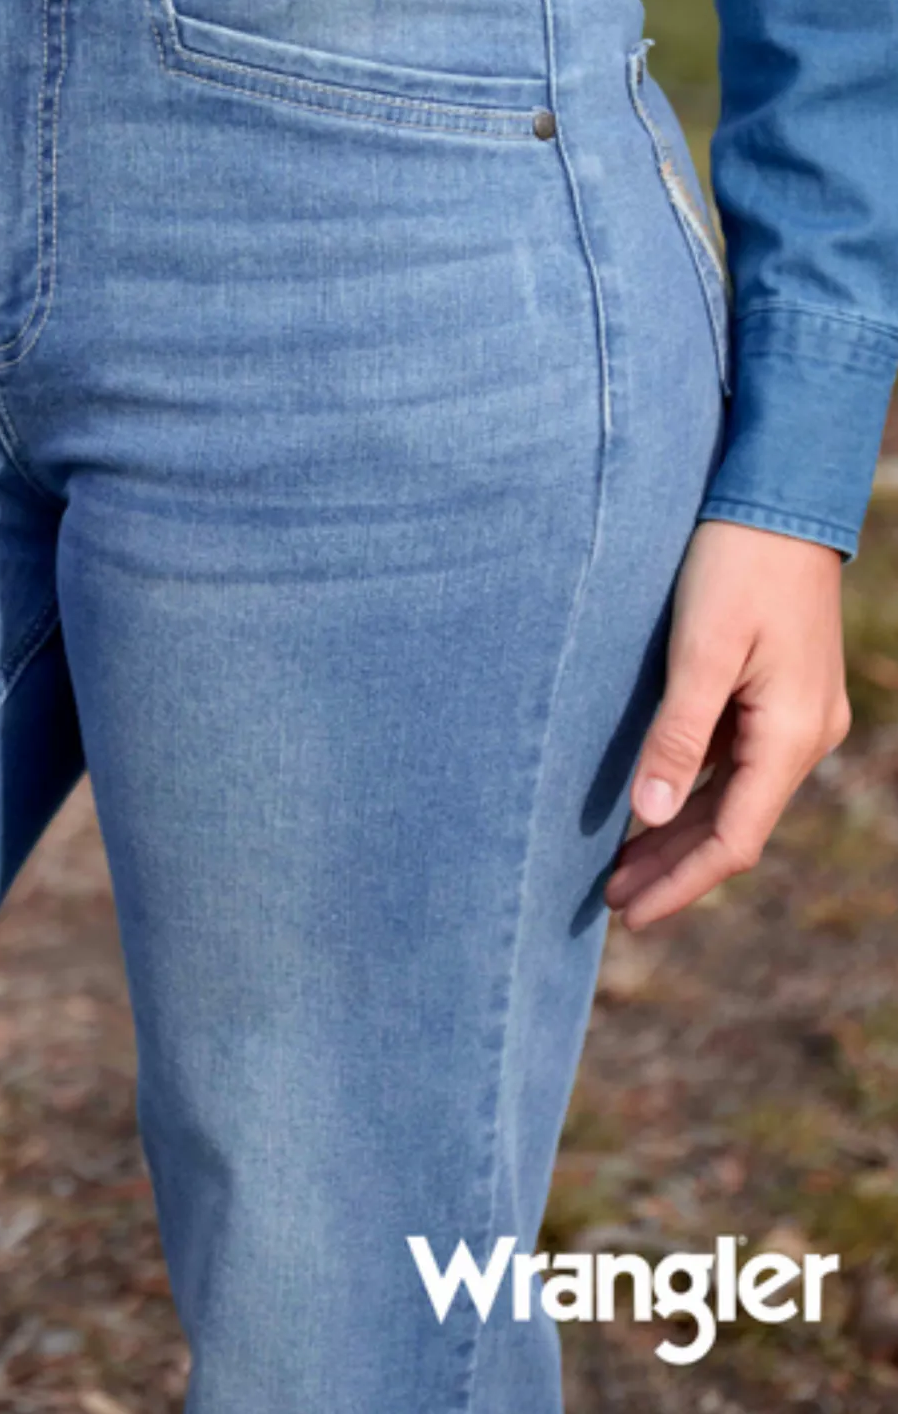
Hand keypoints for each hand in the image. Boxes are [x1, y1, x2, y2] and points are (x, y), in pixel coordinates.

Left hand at [603, 518, 850, 931]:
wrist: (779, 498)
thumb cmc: (735, 564)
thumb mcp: (702, 650)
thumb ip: (677, 735)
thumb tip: (648, 816)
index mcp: (792, 736)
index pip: (733, 840)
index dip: (681, 884)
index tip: (630, 915)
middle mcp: (804, 737)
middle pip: (732, 827)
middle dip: (673, 870)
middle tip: (610, 903)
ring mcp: (795, 716)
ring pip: (731, 798)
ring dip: (677, 835)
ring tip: (619, 869)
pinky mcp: (778, 693)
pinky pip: (734, 764)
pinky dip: (691, 792)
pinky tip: (652, 806)